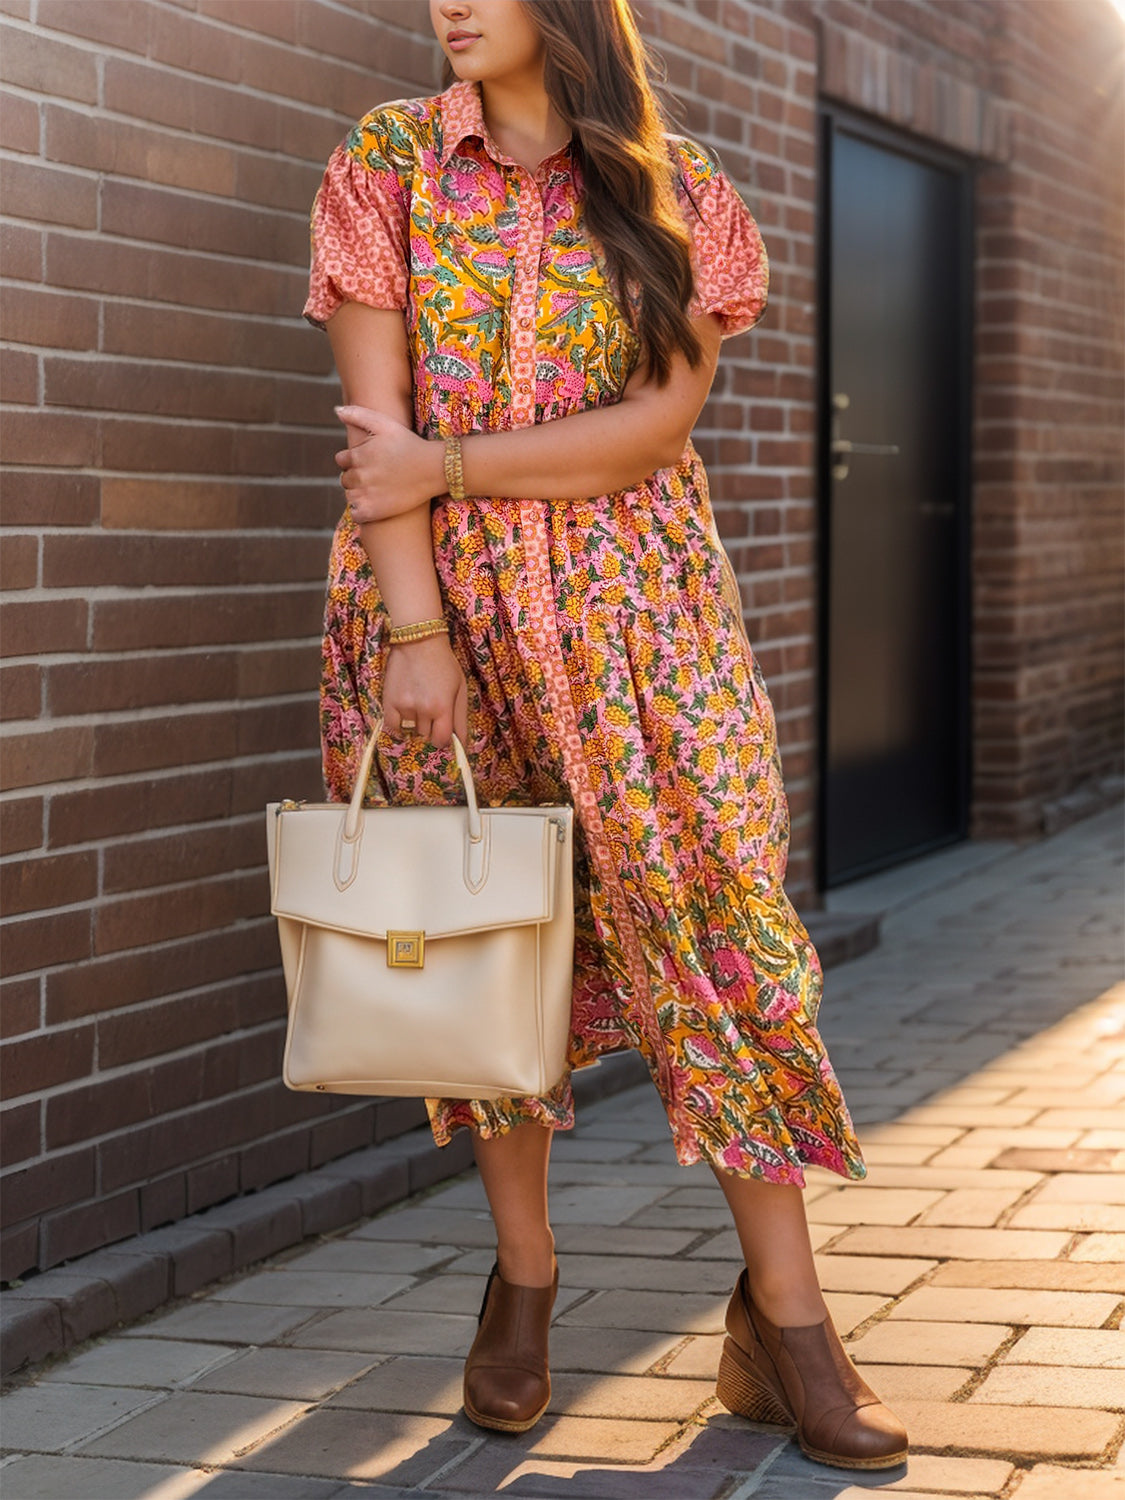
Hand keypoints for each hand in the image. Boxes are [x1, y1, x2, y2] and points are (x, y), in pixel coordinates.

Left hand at [335, 404, 444, 524]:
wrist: (433, 469)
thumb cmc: (409, 444)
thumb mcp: (385, 424)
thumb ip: (358, 414)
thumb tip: (337, 410)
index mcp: (357, 456)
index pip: (342, 461)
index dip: (355, 460)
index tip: (372, 461)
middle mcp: (358, 476)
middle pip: (345, 479)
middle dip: (357, 477)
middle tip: (378, 475)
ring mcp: (365, 495)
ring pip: (349, 496)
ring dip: (359, 494)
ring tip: (379, 489)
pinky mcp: (373, 512)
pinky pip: (356, 514)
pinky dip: (361, 511)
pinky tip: (376, 503)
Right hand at [382, 634, 468, 749]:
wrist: (418, 641)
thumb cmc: (444, 663)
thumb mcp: (460, 688)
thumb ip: (461, 718)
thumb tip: (461, 744)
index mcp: (442, 707)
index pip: (441, 740)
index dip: (443, 739)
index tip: (443, 733)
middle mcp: (423, 710)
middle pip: (426, 735)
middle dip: (431, 727)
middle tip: (431, 708)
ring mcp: (404, 706)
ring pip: (411, 730)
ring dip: (416, 723)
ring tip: (418, 702)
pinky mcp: (389, 701)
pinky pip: (393, 726)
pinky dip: (399, 725)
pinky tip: (405, 713)